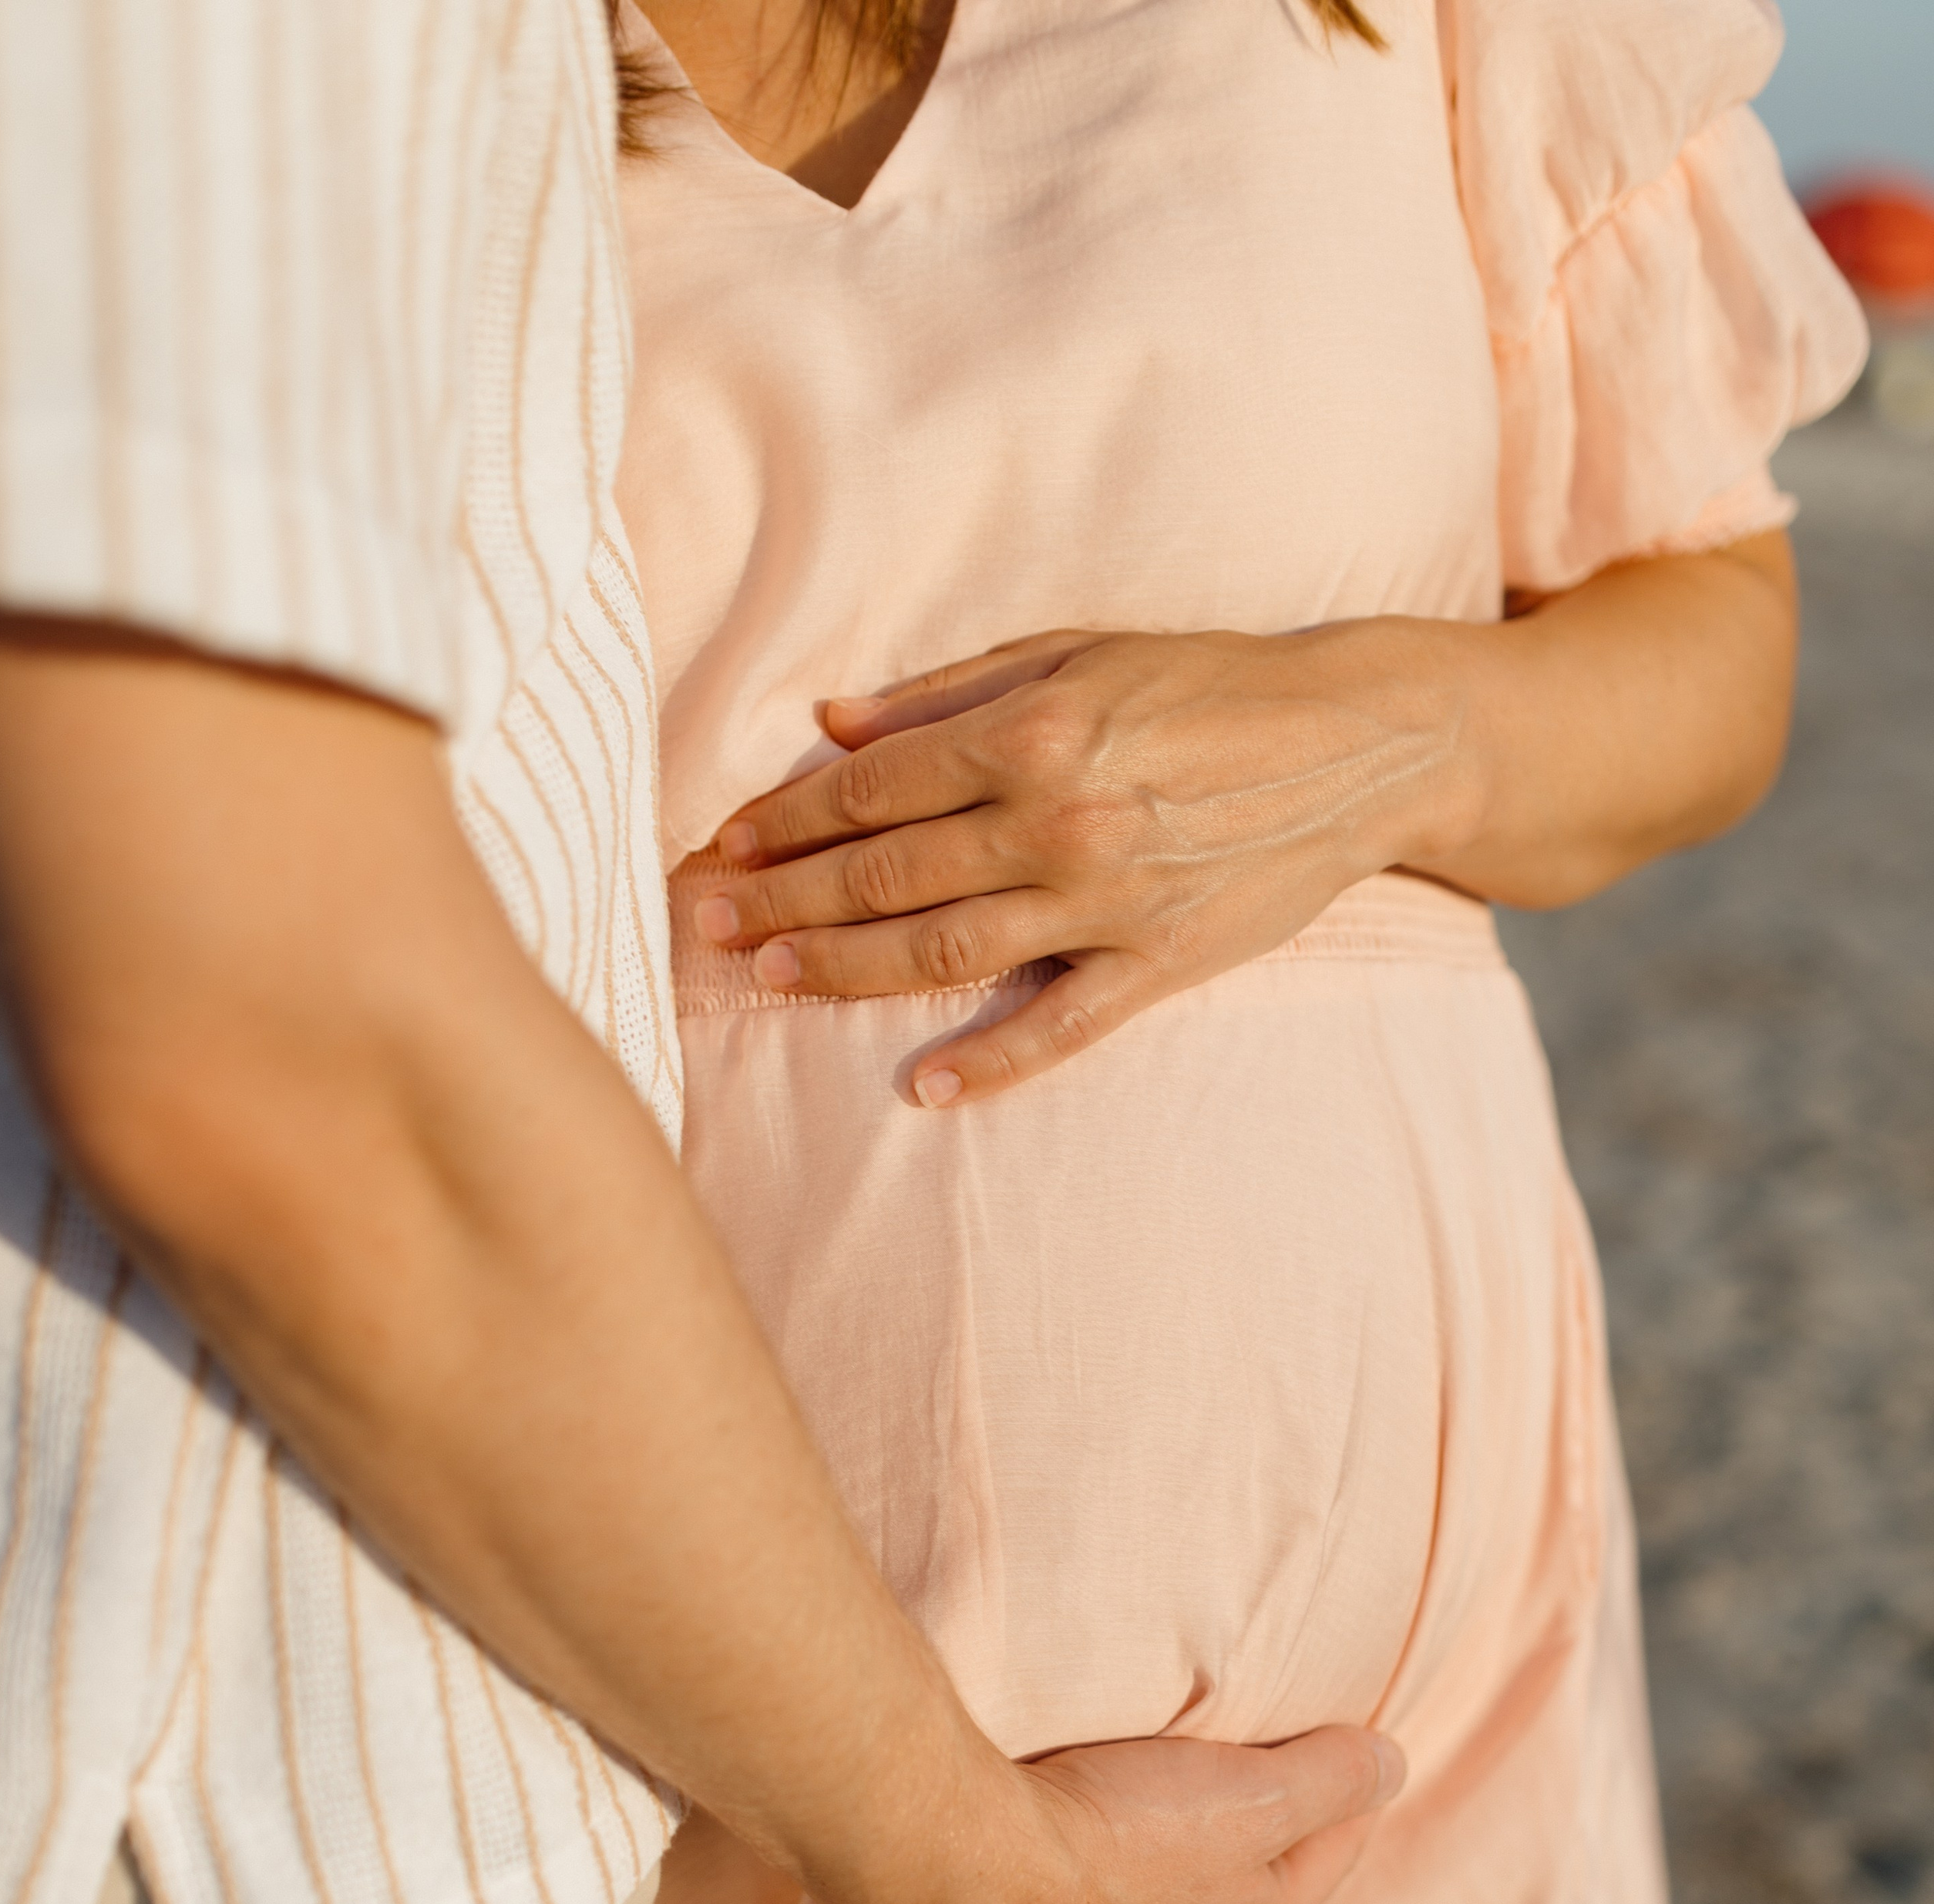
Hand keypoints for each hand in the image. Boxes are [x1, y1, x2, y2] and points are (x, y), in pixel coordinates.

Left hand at [690, 625, 1476, 1101]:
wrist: (1363, 742)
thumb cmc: (1213, 685)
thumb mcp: (1082, 653)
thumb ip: (952, 693)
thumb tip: (835, 724)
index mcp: (1036, 731)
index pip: (873, 789)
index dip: (783, 821)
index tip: (719, 845)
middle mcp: (1062, 819)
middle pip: (886, 875)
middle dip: (782, 902)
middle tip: (701, 924)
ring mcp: (1110, 901)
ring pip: (946, 950)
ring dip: (845, 971)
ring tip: (767, 981)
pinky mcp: (1162, 963)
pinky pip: (1060, 1026)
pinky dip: (989, 1062)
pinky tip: (922, 1088)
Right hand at [818, 1722, 1404, 1903]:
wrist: (966, 1865)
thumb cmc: (1120, 1832)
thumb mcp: (1258, 1794)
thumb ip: (1334, 1780)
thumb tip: (1391, 1765)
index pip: (1336, 1846)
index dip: (1348, 1781)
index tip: (1345, 1729)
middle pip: (1256, 1872)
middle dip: (1269, 1814)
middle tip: (1266, 1744)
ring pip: (1178, 1887)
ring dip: (1186, 1837)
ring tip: (1175, 1777)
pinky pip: (1104, 1888)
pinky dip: (1117, 1851)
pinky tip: (1093, 1820)